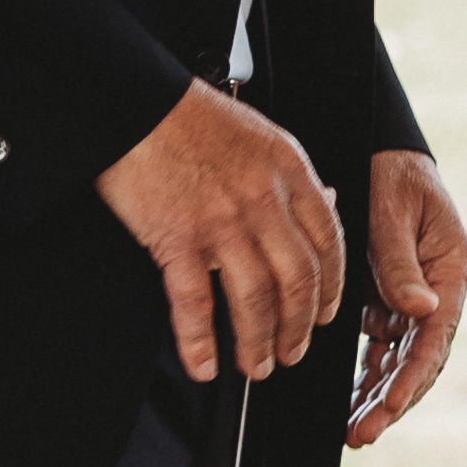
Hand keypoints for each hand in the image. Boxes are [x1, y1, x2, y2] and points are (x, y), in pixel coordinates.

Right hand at [94, 78, 345, 383]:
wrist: (134, 101)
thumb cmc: (190, 116)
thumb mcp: (260, 135)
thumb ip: (291, 176)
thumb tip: (324, 200)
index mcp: (289, 169)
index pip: (329, 240)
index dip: (332, 287)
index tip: (325, 313)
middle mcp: (263, 198)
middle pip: (298, 279)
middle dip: (299, 327)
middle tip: (292, 353)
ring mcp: (222, 219)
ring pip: (255, 298)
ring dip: (257, 342)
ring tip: (255, 366)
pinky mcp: (177, 236)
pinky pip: (196, 302)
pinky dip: (200, 341)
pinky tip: (203, 362)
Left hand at [345, 148, 466, 445]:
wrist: (379, 152)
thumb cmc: (389, 174)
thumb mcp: (392, 211)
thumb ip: (400, 262)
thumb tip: (419, 311)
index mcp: (451, 269)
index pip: (437, 336)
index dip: (413, 376)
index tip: (390, 405)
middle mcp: (439, 290)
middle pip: (423, 359)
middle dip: (394, 400)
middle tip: (362, 433)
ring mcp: (416, 298)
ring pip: (402, 360)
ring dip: (380, 396)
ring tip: (354, 431)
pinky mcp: (392, 299)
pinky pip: (383, 347)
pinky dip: (369, 374)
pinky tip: (350, 402)